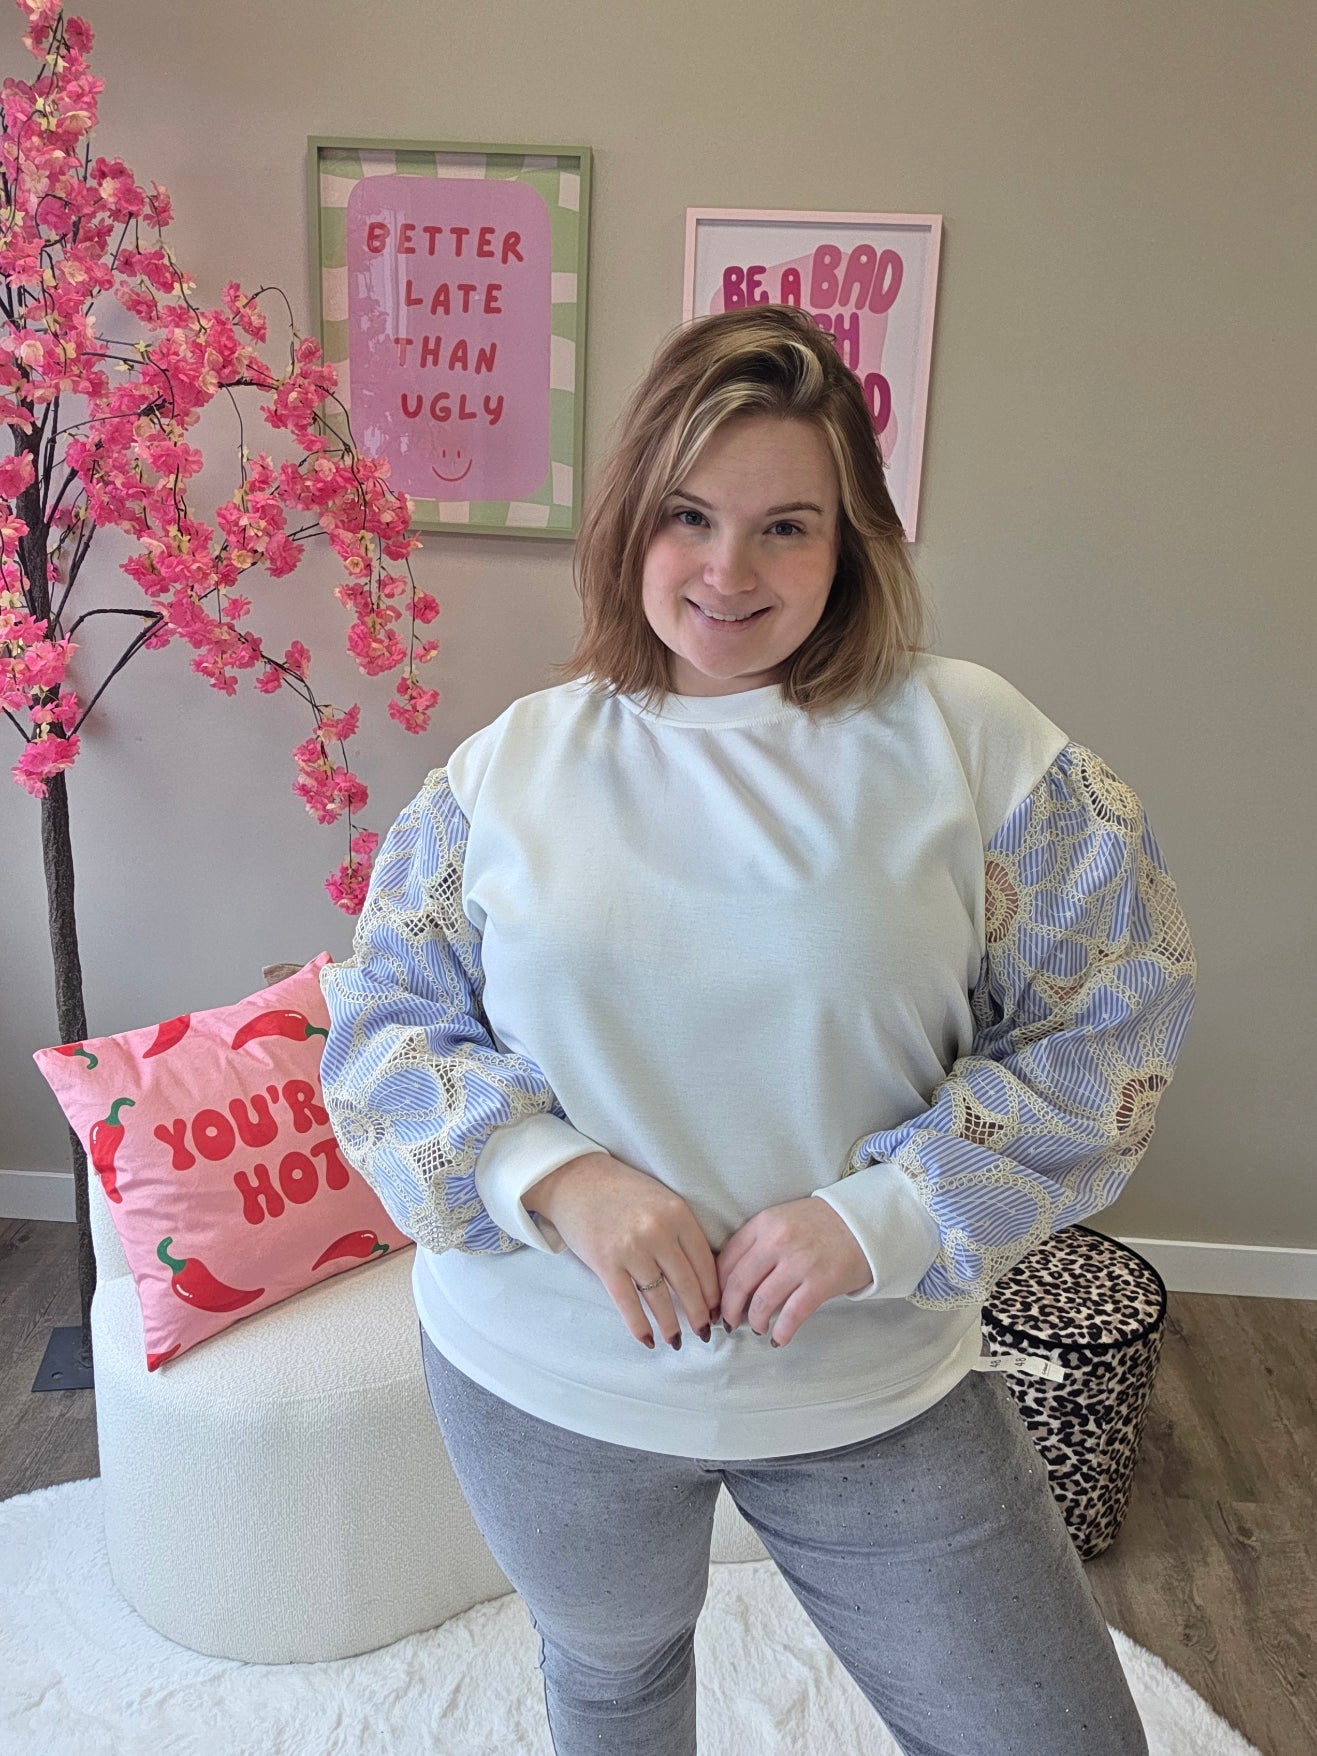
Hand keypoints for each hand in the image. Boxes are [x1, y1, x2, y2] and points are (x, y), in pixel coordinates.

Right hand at [527, 1152, 720, 1349]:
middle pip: (687, 1284)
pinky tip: (649, 1339)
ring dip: (671, 1326)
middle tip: (705, 1332)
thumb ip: (681, 1231)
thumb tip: (702, 1275)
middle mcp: (658, 1231)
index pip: (705, 1262)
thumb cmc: (622, 1191)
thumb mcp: (661, 1200)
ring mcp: (631, 1248)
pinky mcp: (606, 1263)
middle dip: (699, 1315)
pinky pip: (628, 1303)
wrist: (575, 1179)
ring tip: (678, 1341)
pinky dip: (640, 1326)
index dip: (713, 1292)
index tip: (716, 1309)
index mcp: (678, 1213)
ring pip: (660, 1298)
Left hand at [717, 1197, 872, 1347]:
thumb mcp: (781, 1220)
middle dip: (729, 1309)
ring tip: (757, 1328)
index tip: (716, 1301)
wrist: (863, 1222)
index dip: (717, 1286)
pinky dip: (781, 1332)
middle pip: (738, 1284)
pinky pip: (792, 1315)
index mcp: (764, 1223)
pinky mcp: (821, 1282)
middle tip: (729, 1322)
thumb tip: (730, 1281)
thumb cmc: (819, 1224)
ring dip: (754, 1322)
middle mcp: (778, 1241)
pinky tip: (778, 1339)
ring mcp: (800, 1262)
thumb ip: (757, 1242)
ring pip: (762, 1302)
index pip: (727, 1260)